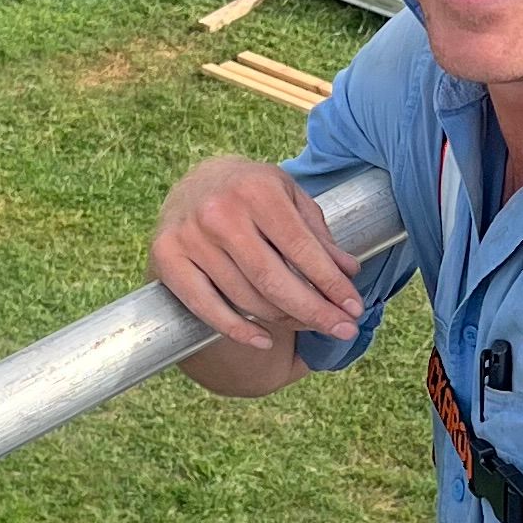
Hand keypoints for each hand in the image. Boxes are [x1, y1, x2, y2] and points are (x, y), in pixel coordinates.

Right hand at [150, 156, 365, 350]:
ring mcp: (190, 237)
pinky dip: (238, 330)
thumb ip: (318, 235)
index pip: (302, 249)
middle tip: (343, 329)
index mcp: (257, 190)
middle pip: (274, 281)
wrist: (194, 182)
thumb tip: (349, 273)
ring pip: (246, 298)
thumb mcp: (290, 198)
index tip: (354, 308)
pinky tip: (264, 340)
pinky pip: (207, 308)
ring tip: (310, 325)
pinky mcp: (168, 259)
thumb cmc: (251, 193)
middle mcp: (220, 212)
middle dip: (314, 311)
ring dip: (284, 320)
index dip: (332, 284)